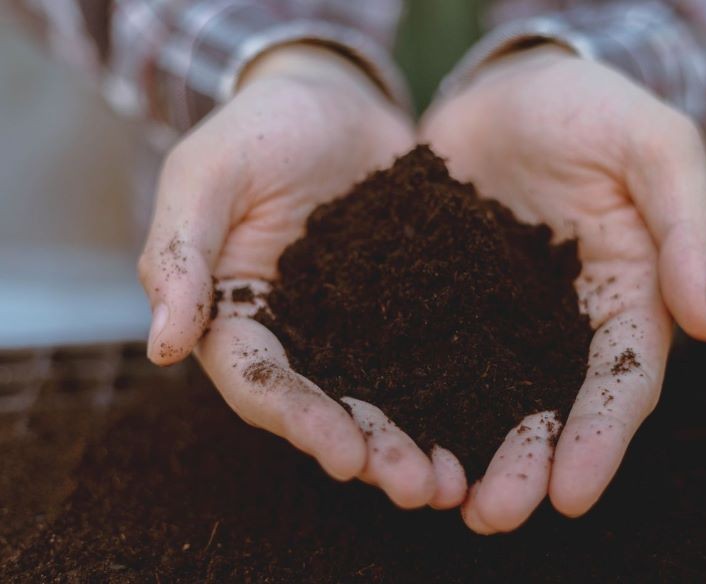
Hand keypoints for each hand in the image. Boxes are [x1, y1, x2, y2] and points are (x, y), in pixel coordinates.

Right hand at [138, 45, 465, 508]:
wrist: (329, 99)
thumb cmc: (257, 129)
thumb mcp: (204, 174)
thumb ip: (179, 253)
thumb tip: (162, 345)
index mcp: (238, 316)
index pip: (261, 383)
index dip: (300, 422)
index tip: (346, 455)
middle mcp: (298, 334)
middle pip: (329, 405)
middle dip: (372, 449)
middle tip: (420, 486)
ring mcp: (356, 323)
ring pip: (383, 393)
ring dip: (416, 439)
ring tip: (458, 478)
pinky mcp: (407, 303)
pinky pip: (432, 350)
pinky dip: (456, 388)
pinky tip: (494, 415)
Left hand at [420, 45, 705, 532]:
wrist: (503, 91)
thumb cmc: (585, 108)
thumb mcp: (650, 142)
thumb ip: (687, 221)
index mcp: (625, 295)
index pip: (622, 380)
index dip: (602, 437)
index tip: (573, 491)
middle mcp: (560, 322)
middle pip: (550, 407)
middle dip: (527, 464)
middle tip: (493, 514)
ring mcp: (498, 317)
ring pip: (486, 396)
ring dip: (466, 450)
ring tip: (435, 494)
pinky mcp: (443, 301)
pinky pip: (427, 355)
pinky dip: (413, 397)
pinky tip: (386, 429)